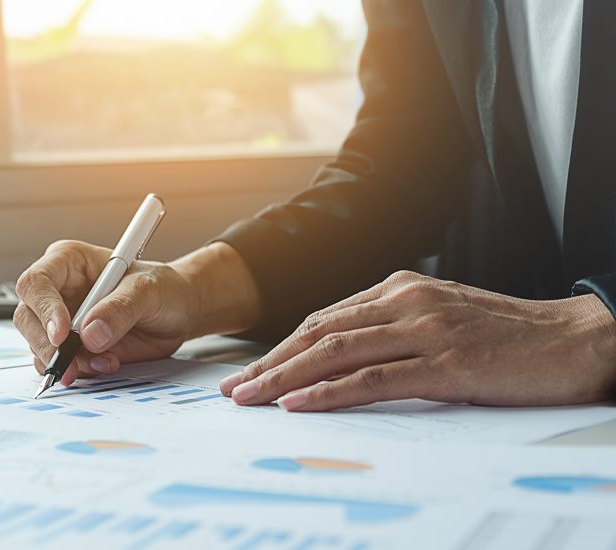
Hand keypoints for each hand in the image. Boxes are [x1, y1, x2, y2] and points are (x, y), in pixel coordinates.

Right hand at [14, 240, 199, 384]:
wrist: (177, 313)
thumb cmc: (162, 288)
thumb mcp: (148, 290)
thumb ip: (120, 308)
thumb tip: (91, 333)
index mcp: (68, 262)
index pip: (37, 282)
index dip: (45, 308)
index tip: (64, 333)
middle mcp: (59, 291)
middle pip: (28, 317)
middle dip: (48, 344)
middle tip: (73, 361)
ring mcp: (62, 320)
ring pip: (38, 345)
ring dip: (67, 361)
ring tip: (106, 360)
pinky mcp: (71, 346)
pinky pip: (58, 363)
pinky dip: (77, 371)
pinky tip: (105, 364)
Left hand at [219, 270, 615, 410]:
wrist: (576, 341)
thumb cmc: (509, 337)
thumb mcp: (441, 321)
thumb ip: (394, 331)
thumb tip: (342, 360)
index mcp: (401, 290)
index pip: (324, 319)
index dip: (281, 347)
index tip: (251, 370)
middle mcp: (405, 302)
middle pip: (318, 332)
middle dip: (269, 362)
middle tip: (234, 389)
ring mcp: (424, 330)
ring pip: (334, 352)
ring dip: (284, 377)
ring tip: (251, 399)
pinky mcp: (444, 363)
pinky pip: (372, 378)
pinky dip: (327, 393)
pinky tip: (297, 405)